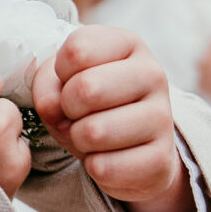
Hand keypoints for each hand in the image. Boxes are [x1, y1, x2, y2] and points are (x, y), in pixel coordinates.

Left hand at [31, 24, 193, 211]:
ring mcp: (163, 117)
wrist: (133, 150)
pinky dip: (94, 167)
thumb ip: (47, 83)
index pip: (76, 50)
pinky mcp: (161, 159)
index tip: (70, 82)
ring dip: (79, 141)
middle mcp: (153, 74)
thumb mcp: (64, 84)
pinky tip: (109, 158)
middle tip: (78, 116)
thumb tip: (52, 106)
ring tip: (92, 137)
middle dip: (67, 110)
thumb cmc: (93, 107)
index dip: (58, 74)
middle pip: (85, 89)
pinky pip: (104, 167)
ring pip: (93, 132)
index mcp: (129, 44)